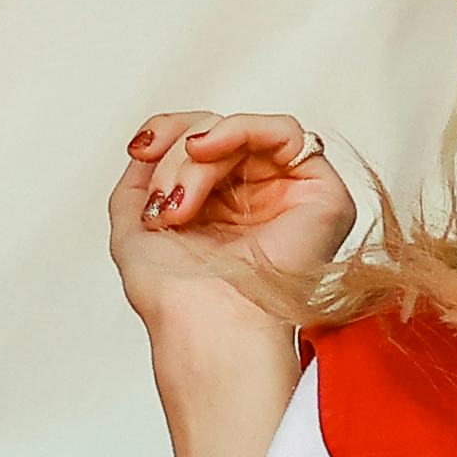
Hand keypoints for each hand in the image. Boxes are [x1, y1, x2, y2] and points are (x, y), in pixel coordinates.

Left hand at [108, 111, 357, 346]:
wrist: (204, 327)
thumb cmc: (173, 298)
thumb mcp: (133, 226)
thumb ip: (140, 179)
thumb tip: (151, 142)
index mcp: (222, 212)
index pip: (202, 147)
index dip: (167, 136)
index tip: (140, 151)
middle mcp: (258, 204)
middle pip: (218, 136)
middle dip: (176, 156)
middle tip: (165, 200)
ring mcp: (291, 198)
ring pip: (243, 134)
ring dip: (198, 155)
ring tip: (181, 199)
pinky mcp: (323, 196)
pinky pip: (285, 133)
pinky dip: (239, 129)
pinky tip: (208, 150)